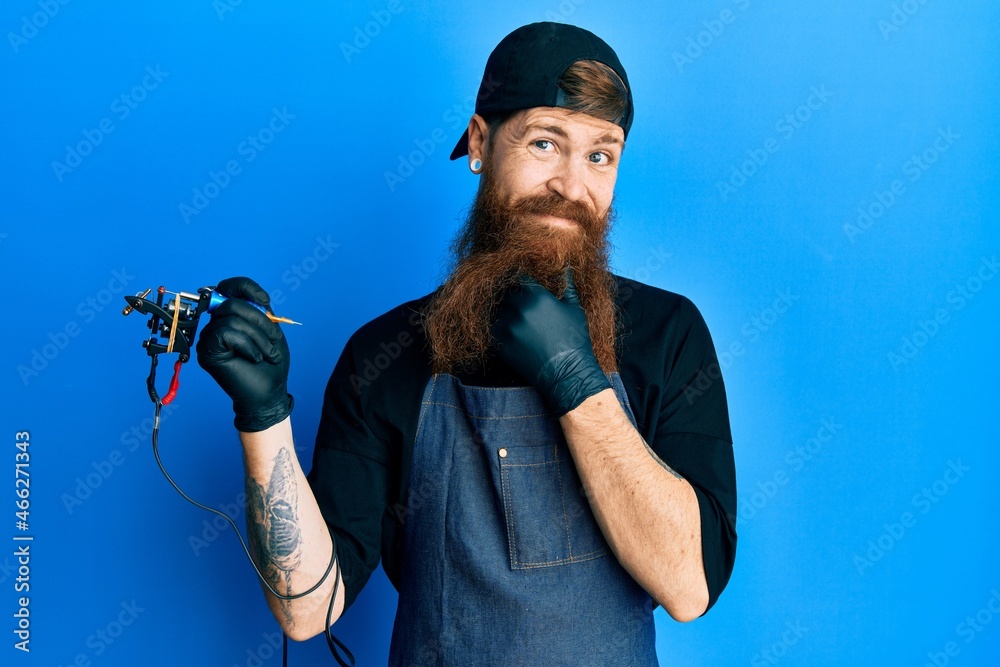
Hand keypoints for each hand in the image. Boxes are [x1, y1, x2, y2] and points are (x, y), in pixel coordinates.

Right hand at [196, 277, 292, 431]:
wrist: (268, 392)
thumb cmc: (270, 362)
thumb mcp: (269, 328)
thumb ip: (258, 309)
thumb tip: (248, 295)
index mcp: (229, 316)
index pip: (227, 287)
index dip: (245, 287)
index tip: (265, 302)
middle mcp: (215, 325)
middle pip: (231, 303)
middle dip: (259, 321)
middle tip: (274, 341)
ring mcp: (208, 338)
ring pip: (231, 318)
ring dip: (257, 337)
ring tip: (265, 354)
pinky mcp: (206, 351)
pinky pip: (226, 333)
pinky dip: (246, 345)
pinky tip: (253, 358)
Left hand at [491, 269, 610, 415]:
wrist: (567, 373)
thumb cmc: (575, 339)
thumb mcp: (574, 309)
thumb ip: (567, 286)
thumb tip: (566, 267)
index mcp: (537, 296)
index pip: (519, 277)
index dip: (520, 279)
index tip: (522, 284)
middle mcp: (519, 308)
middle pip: (507, 294)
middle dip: (512, 297)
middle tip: (521, 306)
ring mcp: (508, 326)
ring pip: (499, 311)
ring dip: (506, 313)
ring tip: (519, 322)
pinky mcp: (500, 343)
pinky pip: (494, 329)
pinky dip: (501, 329)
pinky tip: (513, 334)